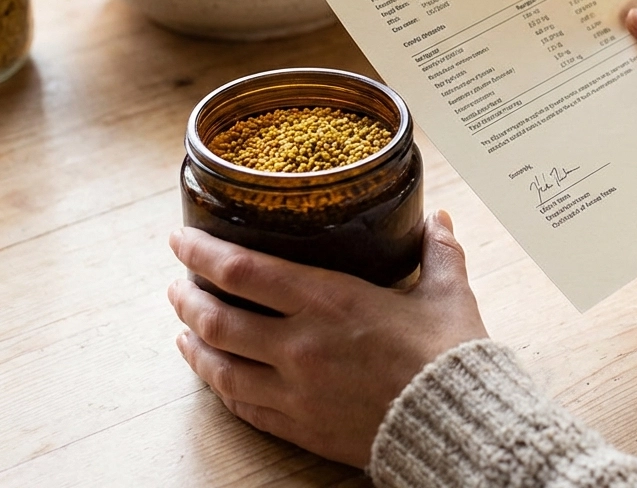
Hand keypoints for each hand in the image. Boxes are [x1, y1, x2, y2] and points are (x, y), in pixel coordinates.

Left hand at [167, 211, 486, 467]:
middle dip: (187, 297)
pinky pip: (242, 405)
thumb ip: (439, 249)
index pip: (244, 271)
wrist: (452, 424)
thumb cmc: (447, 354)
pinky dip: (219, 385)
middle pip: (218, 318)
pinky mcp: (299, 426)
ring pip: (220, 366)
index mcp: (329, 300)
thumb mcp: (448, 290)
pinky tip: (215, 375)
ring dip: (193, 342)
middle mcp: (299, 345)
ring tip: (182, 328)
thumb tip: (441, 217)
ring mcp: (293, 391)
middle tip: (177, 283)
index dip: (202, 253)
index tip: (181, 239)